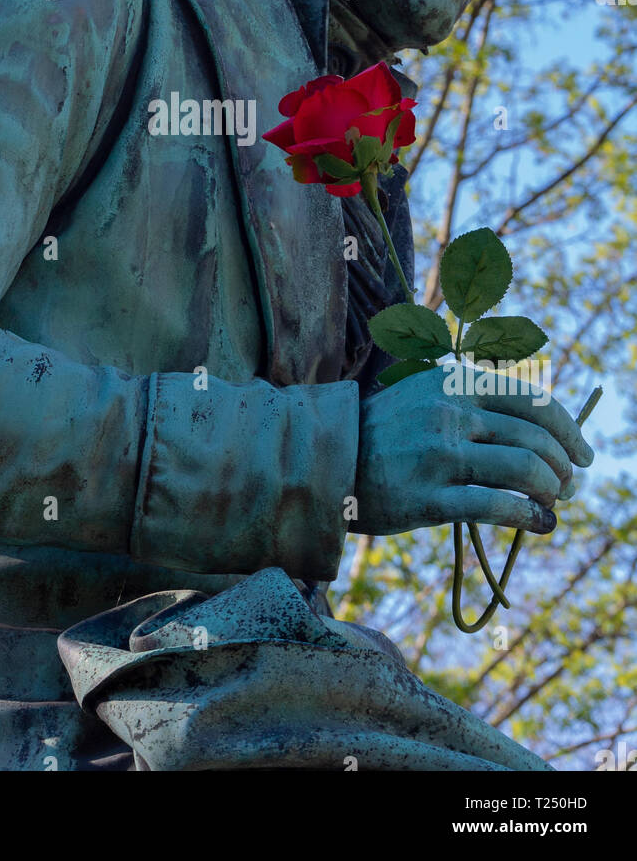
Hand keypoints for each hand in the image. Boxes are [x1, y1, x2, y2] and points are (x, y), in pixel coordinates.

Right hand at [352, 365, 593, 535]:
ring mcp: (439, 455)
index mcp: (453, 383)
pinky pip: (496, 506)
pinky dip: (530, 516)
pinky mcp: (428, 498)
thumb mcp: (426, 394)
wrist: (326, 460)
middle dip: (564, 464)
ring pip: (524, 470)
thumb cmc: (384, 431)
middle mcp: (449, 413)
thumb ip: (475, 401)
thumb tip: (541, 427)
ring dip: (551, 489)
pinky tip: (540, 523)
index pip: (531, 399)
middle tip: (568, 484)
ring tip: (552, 502)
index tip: (581, 452)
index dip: (567, 428)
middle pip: (535, 437)